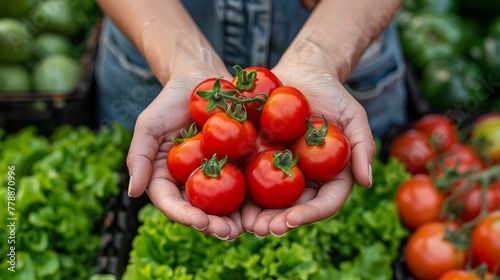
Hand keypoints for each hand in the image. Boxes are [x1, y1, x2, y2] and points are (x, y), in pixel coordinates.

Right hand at [126, 68, 245, 240]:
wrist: (202, 79)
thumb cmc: (170, 101)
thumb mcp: (148, 125)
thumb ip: (138, 157)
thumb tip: (133, 193)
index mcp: (167, 179)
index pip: (173, 203)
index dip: (185, 216)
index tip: (200, 222)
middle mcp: (192, 181)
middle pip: (201, 211)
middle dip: (215, 225)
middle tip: (230, 233)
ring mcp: (217, 174)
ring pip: (227, 204)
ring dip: (239, 218)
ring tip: (252, 228)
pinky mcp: (239, 163)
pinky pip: (248, 182)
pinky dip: (256, 196)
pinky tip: (268, 204)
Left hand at [241, 63, 375, 236]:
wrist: (300, 73)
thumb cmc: (331, 92)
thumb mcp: (353, 115)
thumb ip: (363, 146)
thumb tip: (367, 182)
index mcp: (329, 175)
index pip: (324, 202)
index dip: (309, 214)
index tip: (291, 220)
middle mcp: (304, 177)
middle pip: (293, 208)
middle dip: (277, 222)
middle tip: (261, 229)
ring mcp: (279, 169)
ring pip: (267, 199)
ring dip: (255, 215)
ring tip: (241, 224)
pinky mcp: (257, 156)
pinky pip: (247, 175)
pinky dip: (237, 189)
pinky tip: (224, 199)